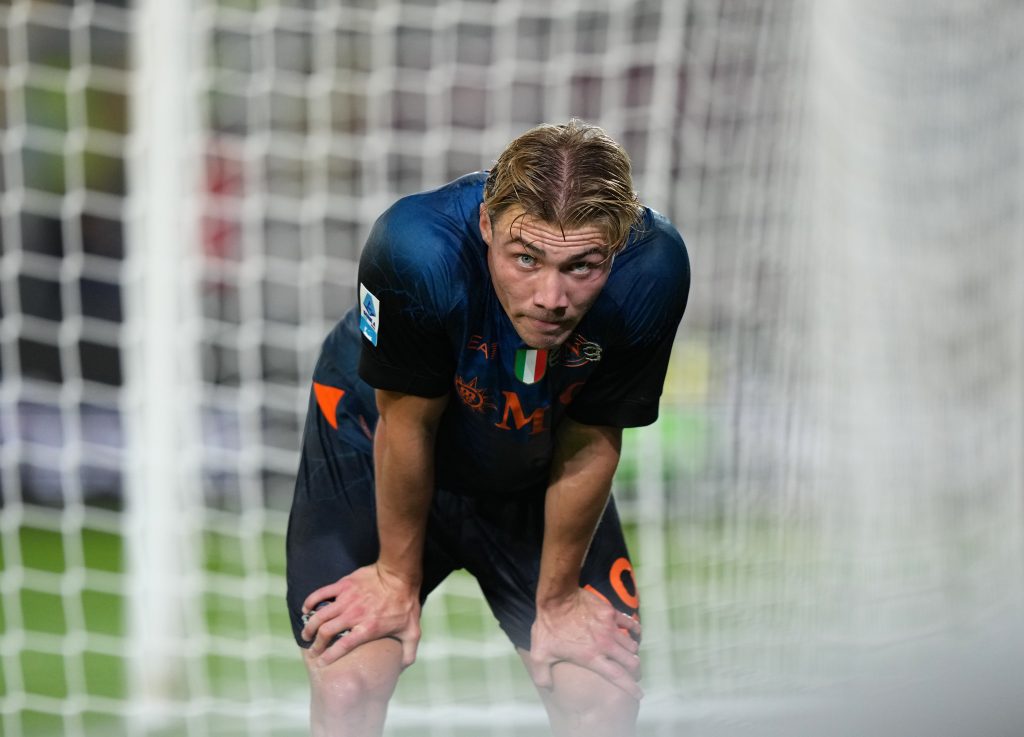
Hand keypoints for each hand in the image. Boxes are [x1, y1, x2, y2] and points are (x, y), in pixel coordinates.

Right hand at [300, 563, 421, 667]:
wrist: (399, 574)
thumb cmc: (406, 603)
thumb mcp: (413, 631)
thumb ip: (408, 653)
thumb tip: (401, 669)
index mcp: (367, 629)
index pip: (342, 646)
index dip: (328, 657)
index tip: (321, 663)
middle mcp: (353, 616)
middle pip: (326, 632)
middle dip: (316, 644)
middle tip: (312, 650)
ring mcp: (346, 600)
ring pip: (320, 615)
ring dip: (309, 626)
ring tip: (306, 634)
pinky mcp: (343, 585)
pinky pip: (321, 594)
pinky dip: (310, 602)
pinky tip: (306, 609)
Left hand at [526, 588, 642, 699]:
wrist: (557, 598)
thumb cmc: (548, 626)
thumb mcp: (539, 654)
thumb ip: (542, 674)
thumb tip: (547, 688)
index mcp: (591, 657)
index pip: (617, 676)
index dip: (630, 688)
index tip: (638, 694)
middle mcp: (605, 645)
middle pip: (630, 662)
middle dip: (635, 671)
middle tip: (633, 674)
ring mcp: (610, 628)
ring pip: (631, 645)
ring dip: (632, 653)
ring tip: (630, 656)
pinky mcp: (611, 613)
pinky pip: (630, 623)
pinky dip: (635, 630)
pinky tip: (635, 632)